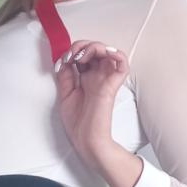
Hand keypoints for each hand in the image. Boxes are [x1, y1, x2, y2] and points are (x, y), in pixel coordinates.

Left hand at [54, 38, 134, 174]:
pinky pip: (122, 63)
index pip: (84, 55)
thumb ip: (65, 76)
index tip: (64, 60)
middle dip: (82, 45)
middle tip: (72, 55)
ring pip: (108, 51)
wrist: (86, 141)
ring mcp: (105, 79)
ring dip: (94, 47)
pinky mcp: (113, 84)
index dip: (74, 50)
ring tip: (82, 56)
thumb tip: (64, 59)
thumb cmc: (78, 124)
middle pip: (96, 49)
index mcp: (86, 79)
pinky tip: (102, 54)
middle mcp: (97, 77)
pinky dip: (115, 53)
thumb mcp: (65, 94)